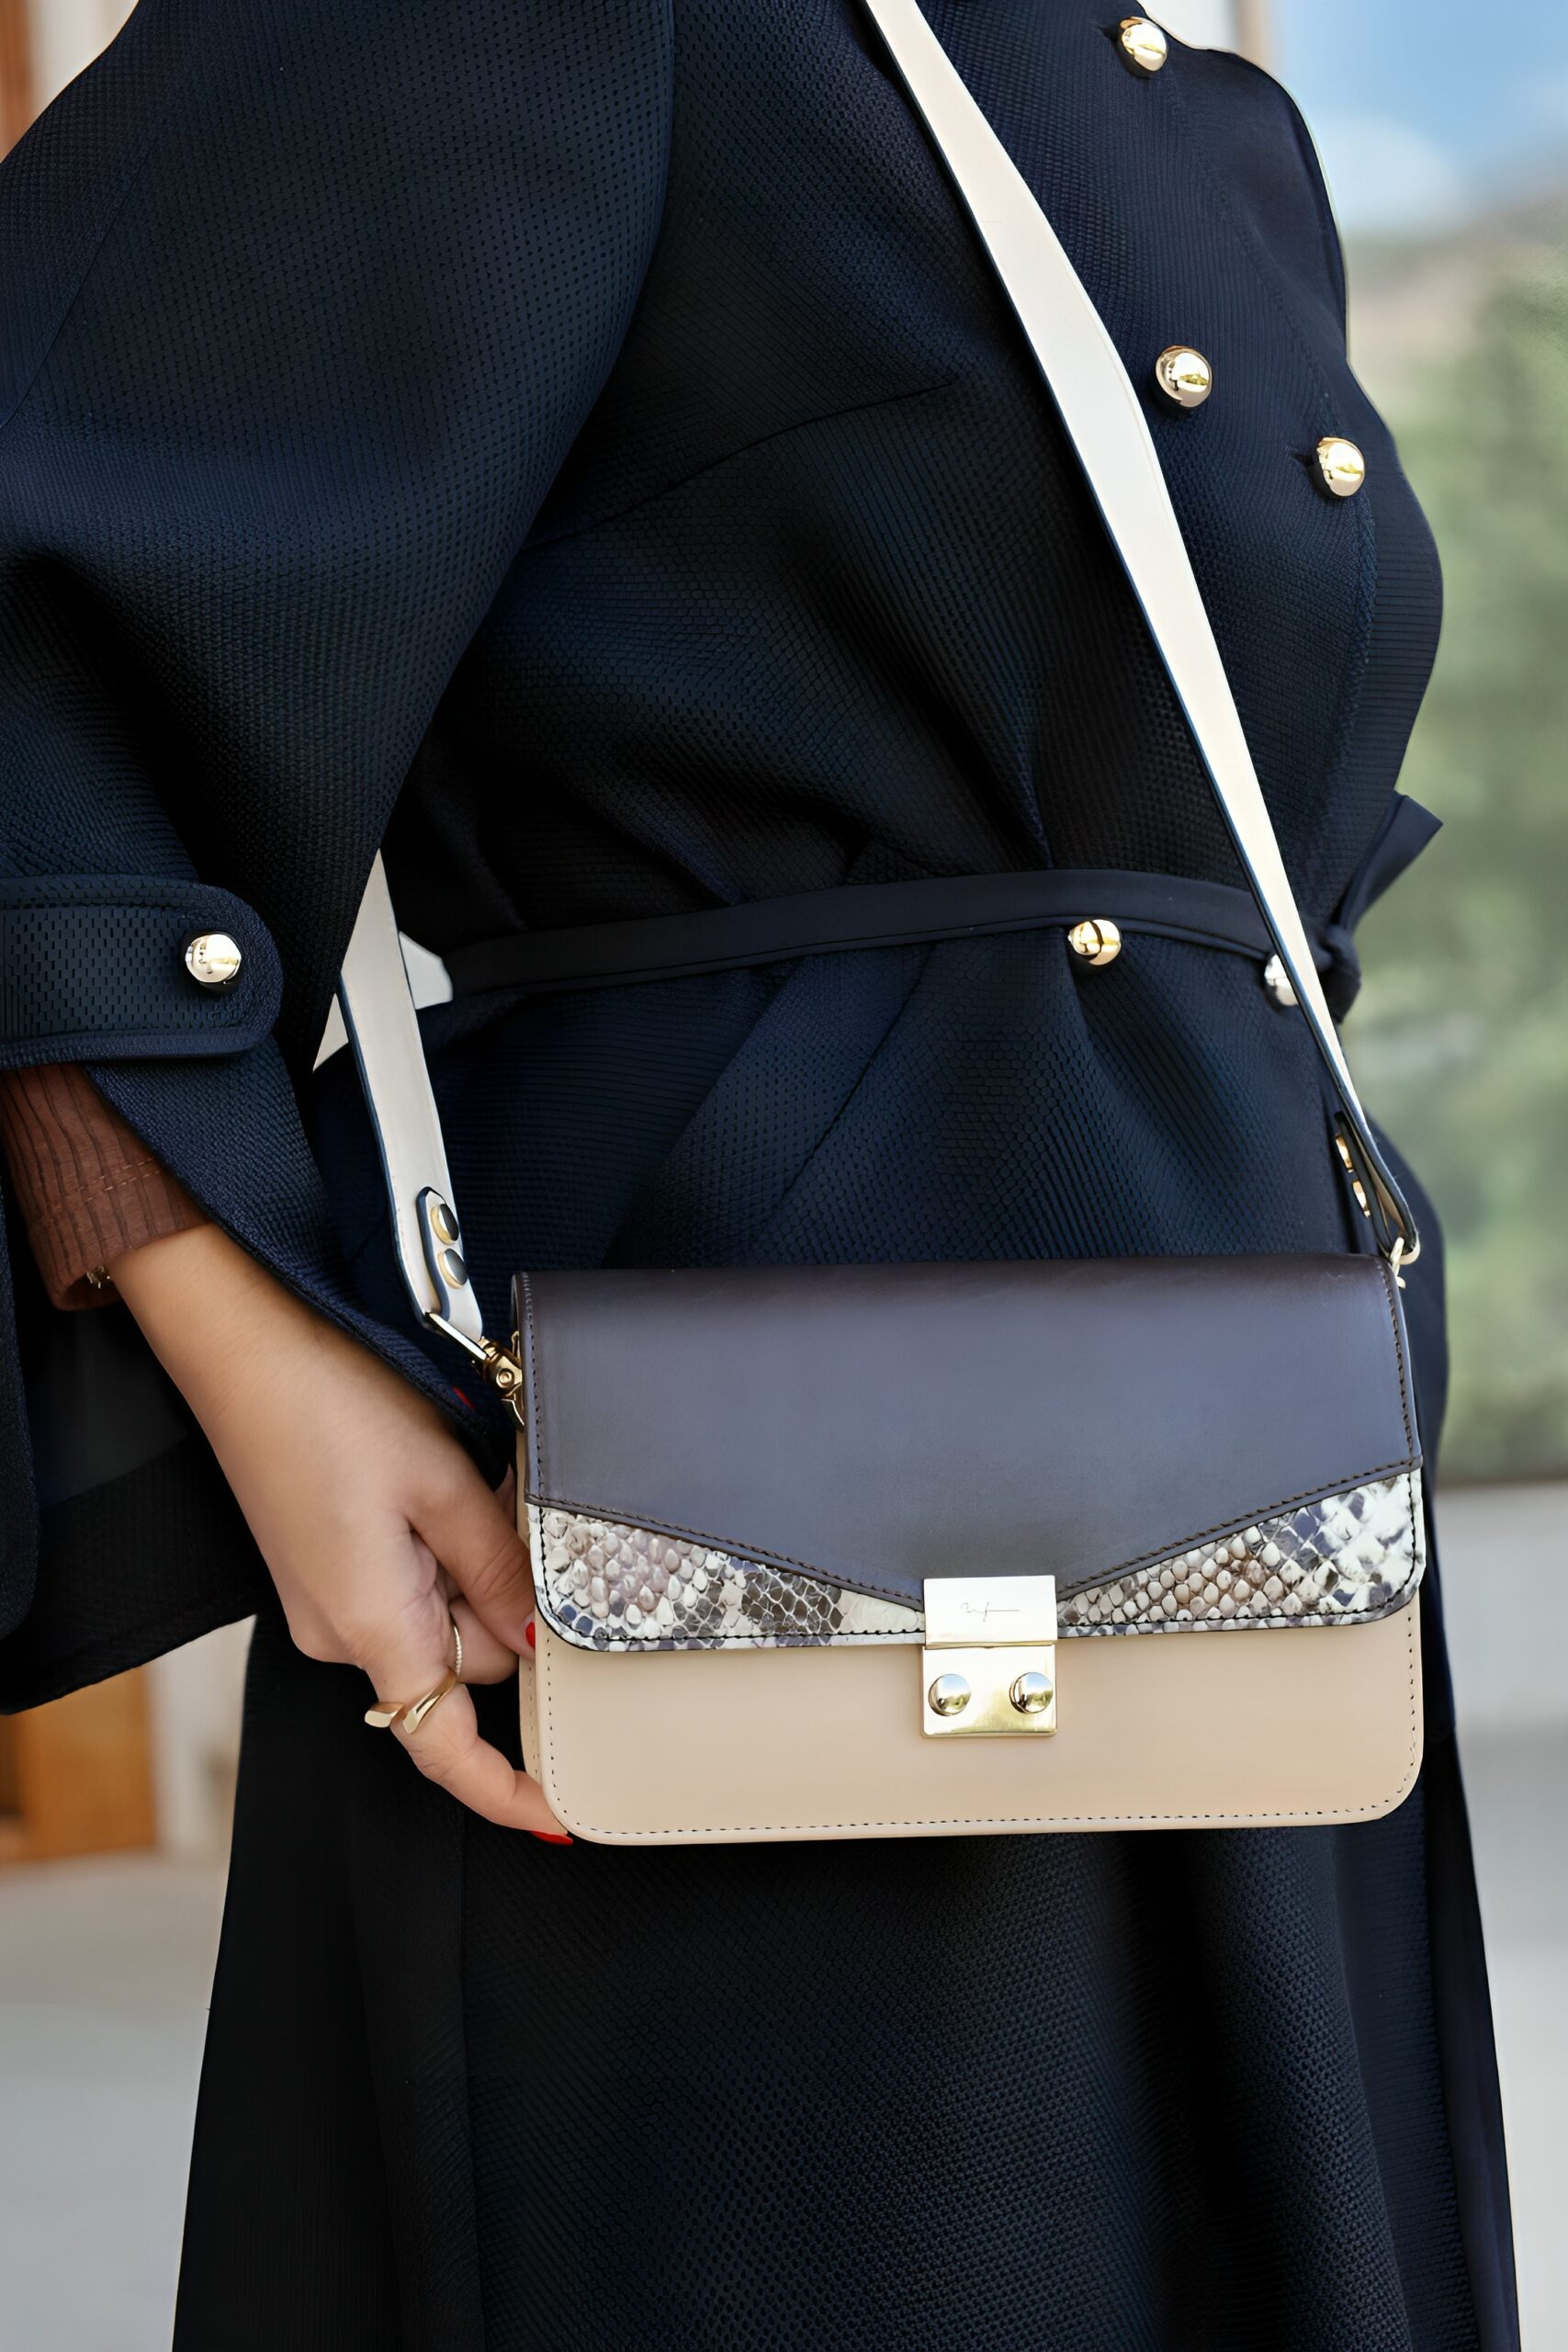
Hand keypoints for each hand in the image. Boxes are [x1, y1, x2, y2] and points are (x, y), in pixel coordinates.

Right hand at [109, 1222, 564, 1836]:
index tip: (565, 1820)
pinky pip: (409, 1588)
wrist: (243, 1348)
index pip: (443, 1749)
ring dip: (474, 1568)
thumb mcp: (443, 1485)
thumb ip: (500, 1573)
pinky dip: (442, 1553)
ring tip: (465, 1481)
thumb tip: (544, 1644)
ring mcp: (328, 1603)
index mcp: (369, 1628)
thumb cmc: (331, 1404)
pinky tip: (438, 1486)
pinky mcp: (326, 1571)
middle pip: (465, 1664)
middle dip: (507, 1607)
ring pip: (442, 1618)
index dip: (507, 1792)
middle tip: (513, 1512)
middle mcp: (340, 1634)